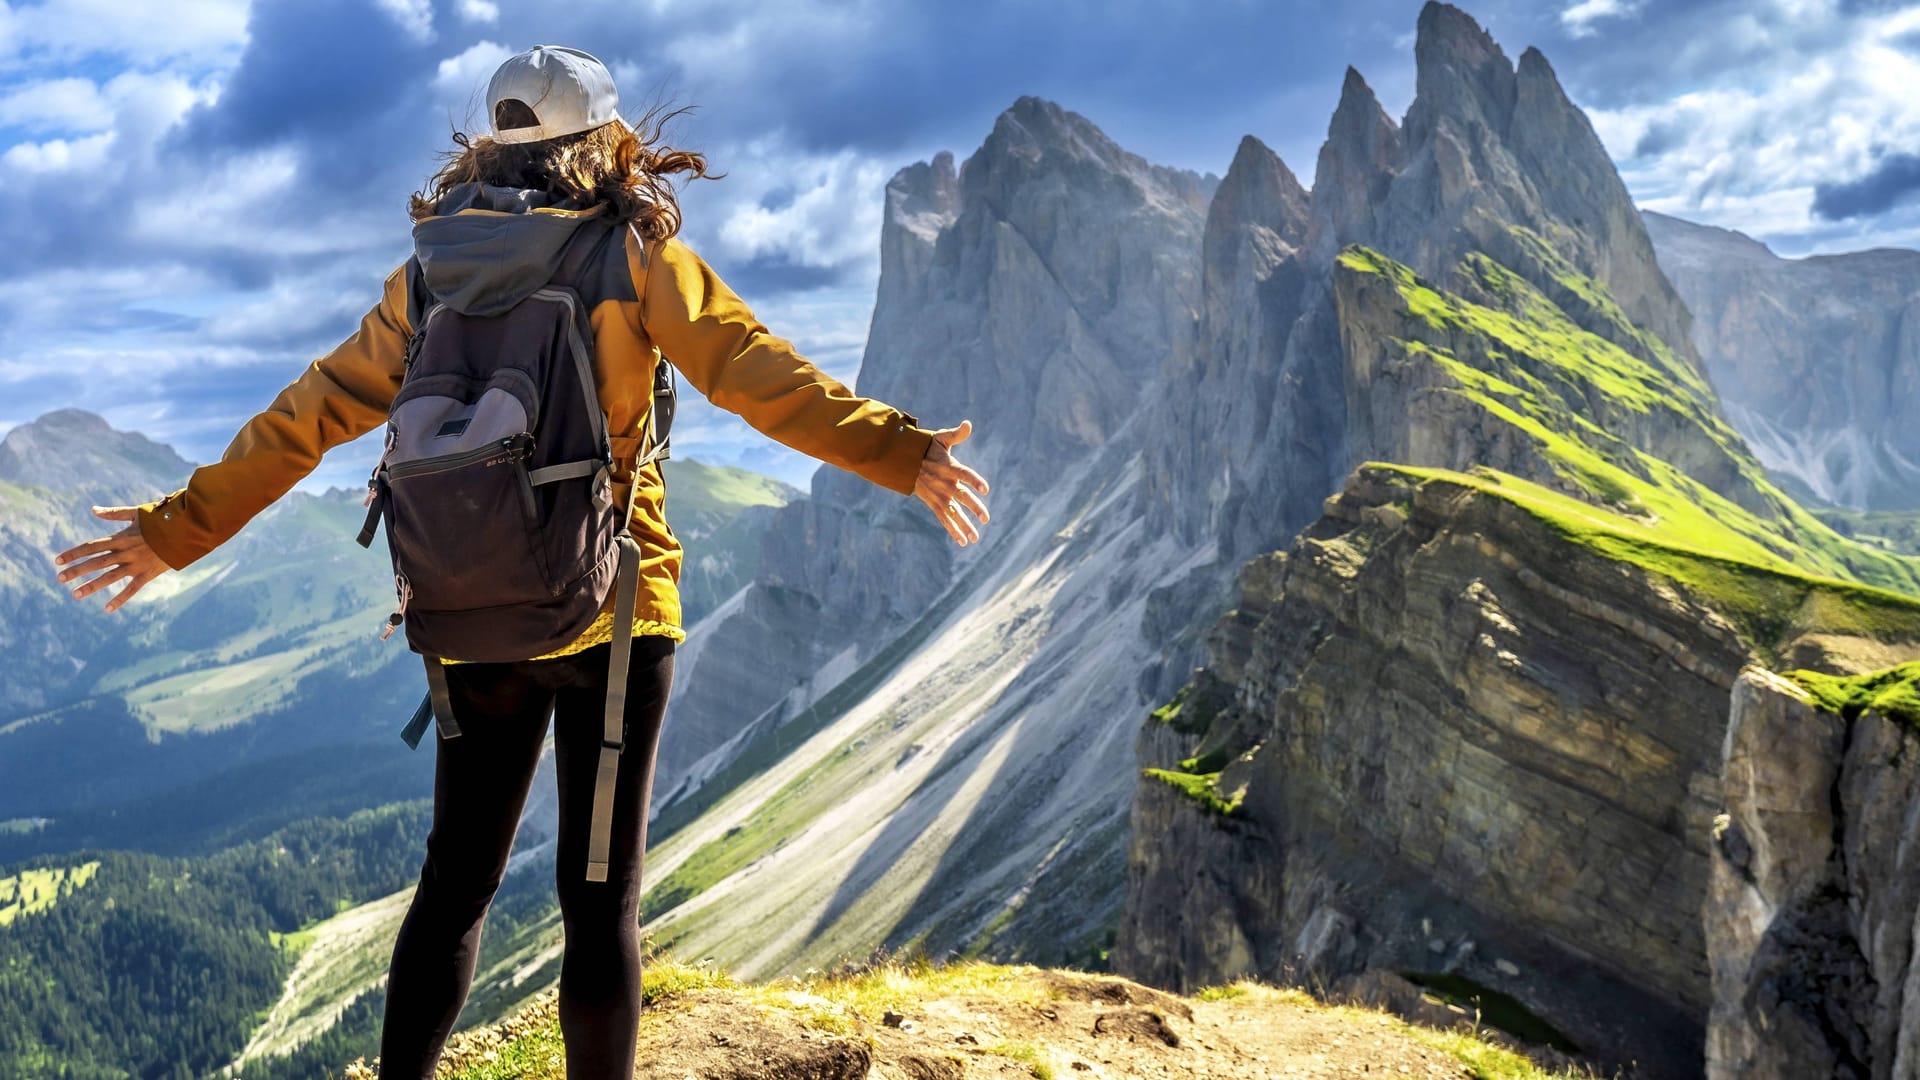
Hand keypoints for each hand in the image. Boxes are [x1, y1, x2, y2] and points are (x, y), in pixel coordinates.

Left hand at [53, 506, 170, 612]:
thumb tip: (93, 510)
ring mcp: (136, 564)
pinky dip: (120, 599)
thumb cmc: (161, 519)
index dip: (73, 553)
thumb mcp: (136, 513)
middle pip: (96, 562)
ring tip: (75, 594)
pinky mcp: (148, 573)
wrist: (186, 530)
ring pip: (110, 577)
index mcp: (120, 537)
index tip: (58, 560)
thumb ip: (113, 514)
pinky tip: (108, 609)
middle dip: (76, 571)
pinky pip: (132, 588)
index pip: (91, 547)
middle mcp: (125, 552)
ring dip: (92, 586)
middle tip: (59, 578)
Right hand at [912, 420, 991, 546]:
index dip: (974, 481)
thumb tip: (968, 424)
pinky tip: (963, 541)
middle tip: (986, 518)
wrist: (905, 461)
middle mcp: (945, 483)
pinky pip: (944, 519)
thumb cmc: (926, 448)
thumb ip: (956, 434)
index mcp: (949, 467)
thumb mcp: (941, 439)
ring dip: (964, 525)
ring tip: (976, 538)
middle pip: (961, 497)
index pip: (964, 474)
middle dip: (974, 508)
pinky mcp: (933, 503)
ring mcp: (938, 495)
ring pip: (953, 513)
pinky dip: (953, 530)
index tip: (985, 489)